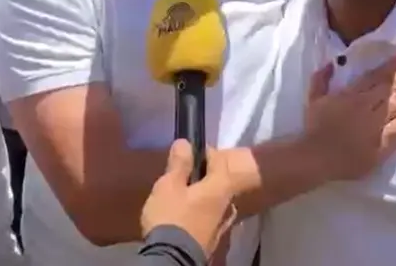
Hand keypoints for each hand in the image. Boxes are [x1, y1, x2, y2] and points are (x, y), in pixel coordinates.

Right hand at [140, 140, 237, 258]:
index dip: (207, 152)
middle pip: (219, 182)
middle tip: (185, 172)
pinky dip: (201, 211)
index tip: (192, 150)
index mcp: (219, 187)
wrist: (173, 259)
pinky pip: (210, 217)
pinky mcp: (212, 240)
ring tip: (185, 193)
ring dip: (203, 194)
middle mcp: (227, 204)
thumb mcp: (169, 186)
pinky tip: (189, 214)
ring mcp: (222, 225)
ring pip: (216, 201)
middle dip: (204, 174)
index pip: (220, 161)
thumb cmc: (171, 217)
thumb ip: (179, 165)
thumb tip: (186, 142)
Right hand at [303, 52, 395, 179]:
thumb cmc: (315, 127)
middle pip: (395, 87)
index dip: (395, 64)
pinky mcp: (385, 144)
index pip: (378, 76)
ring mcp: (378, 126)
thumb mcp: (313, 98)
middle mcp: (368, 108)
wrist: (315, 159)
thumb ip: (322, 79)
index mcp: (352, 96)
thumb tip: (332, 62)